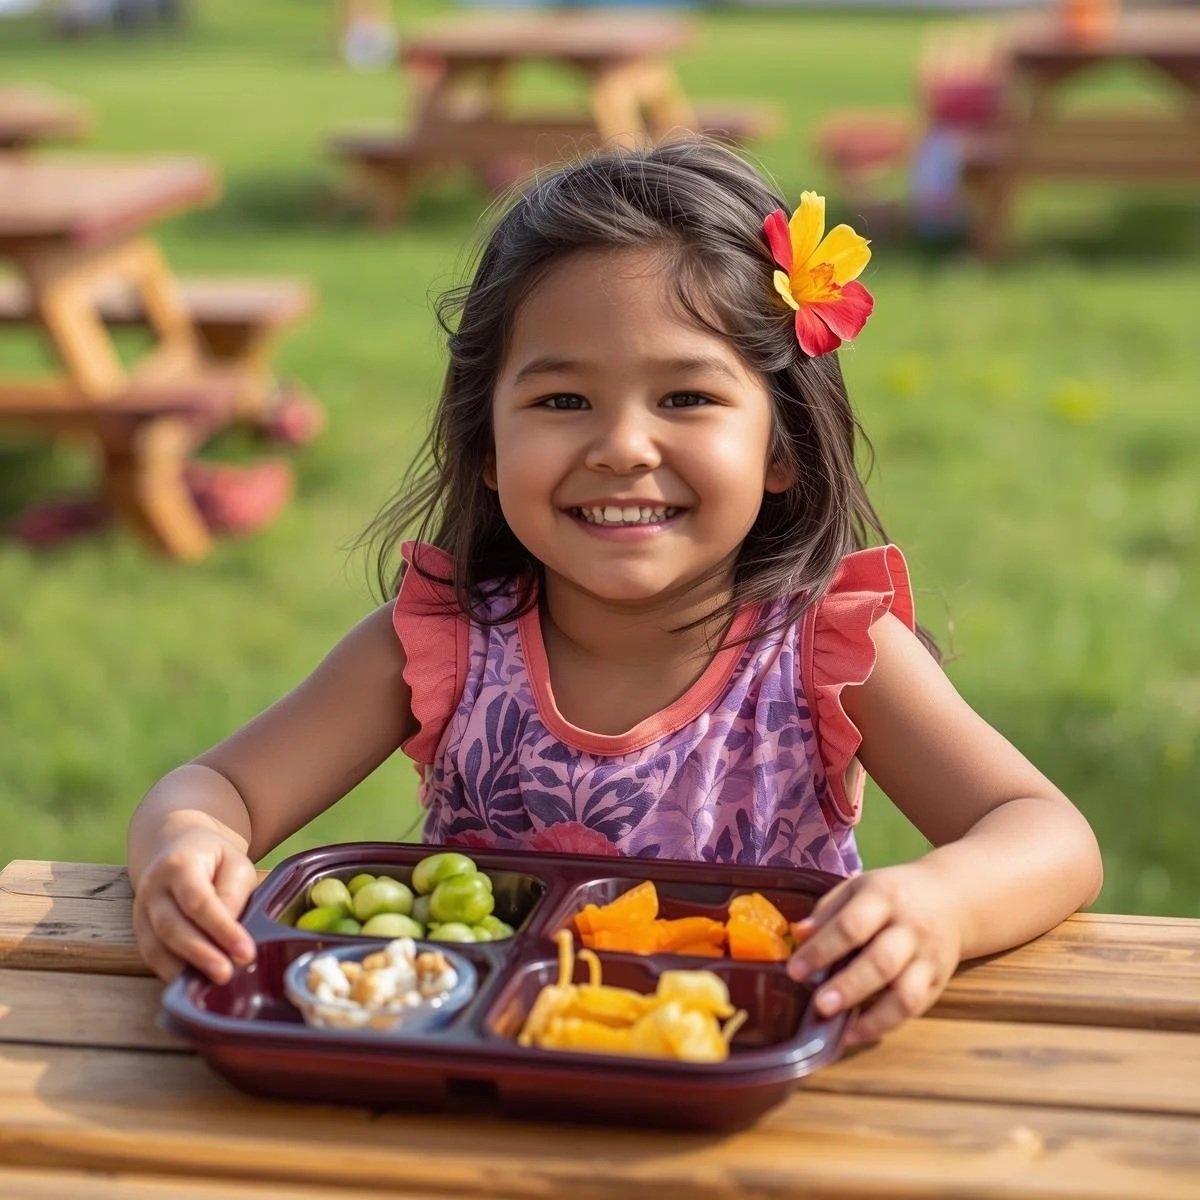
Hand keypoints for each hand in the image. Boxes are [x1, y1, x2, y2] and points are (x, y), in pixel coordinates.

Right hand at [131, 829, 258, 983]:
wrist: (173, 847)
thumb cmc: (211, 858)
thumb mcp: (234, 863)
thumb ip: (233, 894)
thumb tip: (232, 932)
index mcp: (179, 865)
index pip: (199, 901)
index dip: (222, 929)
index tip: (245, 952)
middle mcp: (153, 888)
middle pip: (172, 927)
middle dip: (200, 954)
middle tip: (227, 974)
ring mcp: (141, 910)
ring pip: (156, 946)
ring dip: (183, 969)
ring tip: (211, 983)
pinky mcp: (139, 929)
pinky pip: (151, 955)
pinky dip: (170, 971)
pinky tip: (191, 982)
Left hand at [786, 862, 961, 1046]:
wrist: (952, 899)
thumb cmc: (893, 894)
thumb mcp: (859, 888)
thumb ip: (828, 911)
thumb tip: (798, 935)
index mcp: (884, 897)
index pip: (851, 925)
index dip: (822, 950)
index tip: (794, 970)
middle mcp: (910, 928)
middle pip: (881, 962)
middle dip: (849, 986)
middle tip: (819, 1004)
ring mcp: (928, 957)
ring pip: (906, 993)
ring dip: (872, 1016)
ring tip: (840, 1027)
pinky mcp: (939, 982)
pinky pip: (915, 1008)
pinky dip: (885, 1025)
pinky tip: (856, 1033)